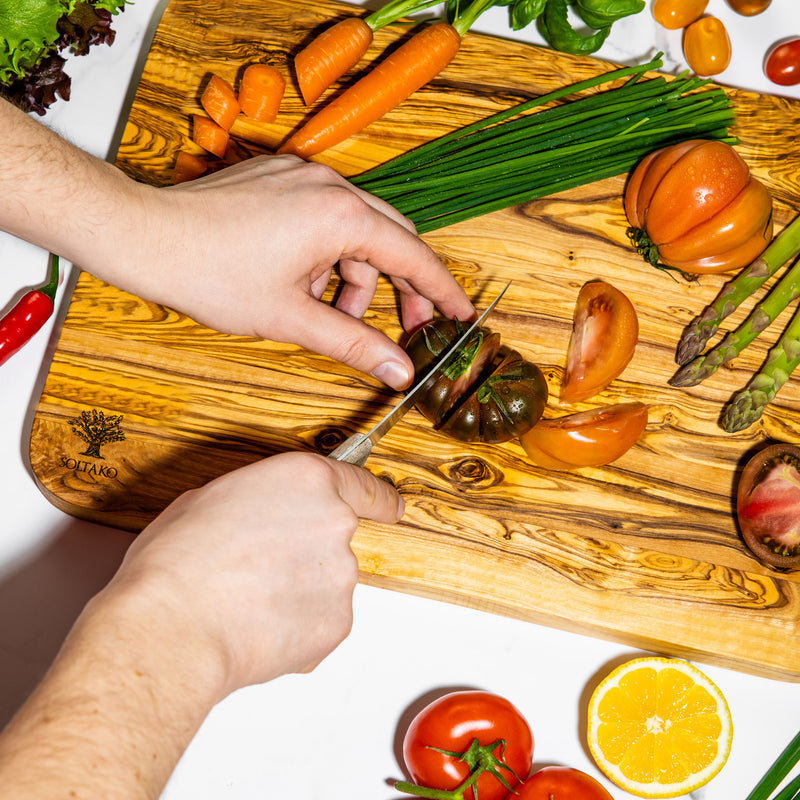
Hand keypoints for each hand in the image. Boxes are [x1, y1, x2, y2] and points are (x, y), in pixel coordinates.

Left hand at [1, 100, 473, 389]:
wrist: (145, 237)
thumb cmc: (210, 274)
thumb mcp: (292, 317)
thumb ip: (354, 344)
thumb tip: (398, 371)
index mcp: (340, 215)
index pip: (413, 255)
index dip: (441, 290)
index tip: (461, 313)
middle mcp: (328, 185)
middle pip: (390, 238)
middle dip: (400, 286)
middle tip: (407, 327)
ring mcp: (302, 177)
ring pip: (354, 232)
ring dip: (353, 275)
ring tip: (326, 313)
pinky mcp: (280, 179)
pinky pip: (323, 218)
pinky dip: (326, 255)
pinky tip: (302, 283)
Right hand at [105, 452, 402, 694]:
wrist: (173, 627)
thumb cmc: (178, 563)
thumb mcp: (210, 498)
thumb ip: (259, 499)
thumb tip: (263, 516)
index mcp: (307, 480)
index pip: (361, 485)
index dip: (379, 499)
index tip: (392, 507)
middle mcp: (335, 522)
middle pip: (335, 538)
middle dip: (304, 554)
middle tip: (255, 570)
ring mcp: (341, 575)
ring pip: (327, 582)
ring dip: (298, 591)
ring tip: (246, 601)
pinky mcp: (338, 623)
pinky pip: (322, 620)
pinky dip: (297, 626)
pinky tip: (257, 626)